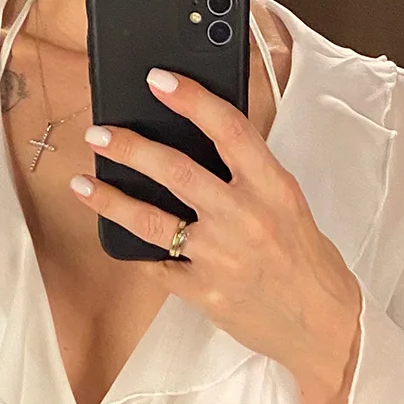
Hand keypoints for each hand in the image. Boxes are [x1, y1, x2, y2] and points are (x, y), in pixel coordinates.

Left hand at [70, 66, 362, 403]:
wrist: (321, 324)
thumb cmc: (305, 261)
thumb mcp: (287, 204)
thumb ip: (249, 175)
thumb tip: (201, 141)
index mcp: (272, 186)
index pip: (228, 129)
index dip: (191, 98)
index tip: (159, 79)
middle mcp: (244, 217)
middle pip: (176, 170)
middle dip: (130, 147)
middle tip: (99, 133)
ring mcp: (221, 257)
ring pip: (152, 220)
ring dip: (111, 199)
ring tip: (83, 183)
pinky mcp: (204, 292)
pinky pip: (157, 266)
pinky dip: (136, 251)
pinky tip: (116, 237)